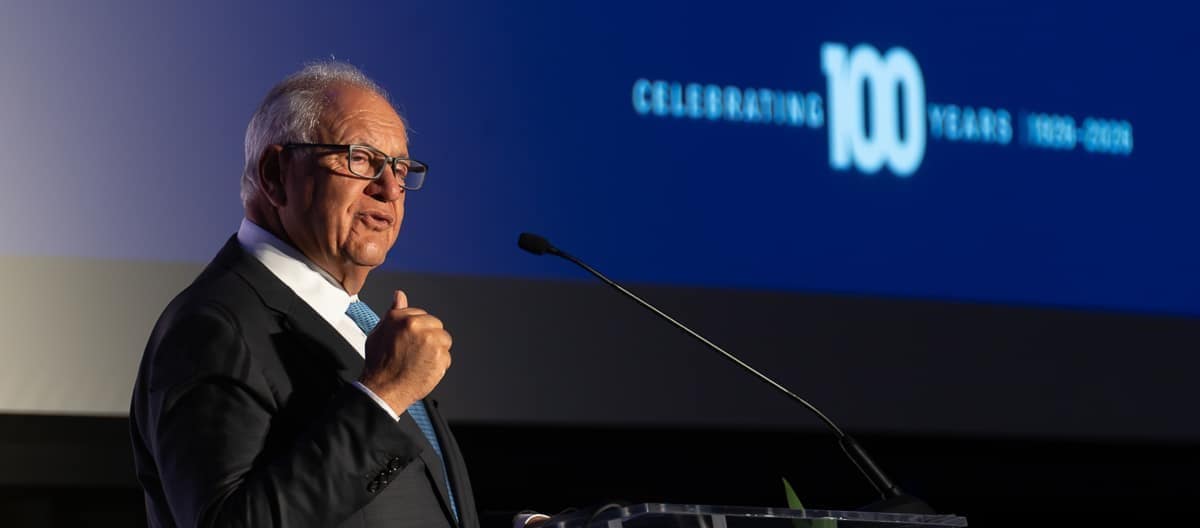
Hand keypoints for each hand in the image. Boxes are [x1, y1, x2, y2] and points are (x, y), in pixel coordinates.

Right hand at [359, 290, 452, 412]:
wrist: (384, 389)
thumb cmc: (379, 363)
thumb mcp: (379, 332)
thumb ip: (393, 311)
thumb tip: (399, 295)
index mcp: (402, 318)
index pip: (421, 314)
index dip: (416, 329)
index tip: (410, 340)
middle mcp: (418, 327)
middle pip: (436, 325)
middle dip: (428, 337)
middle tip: (414, 351)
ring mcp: (431, 342)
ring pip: (444, 339)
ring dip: (436, 349)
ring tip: (419, 360)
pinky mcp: (441, 357)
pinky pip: (446, 356)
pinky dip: (438, 364)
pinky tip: (424, 368)